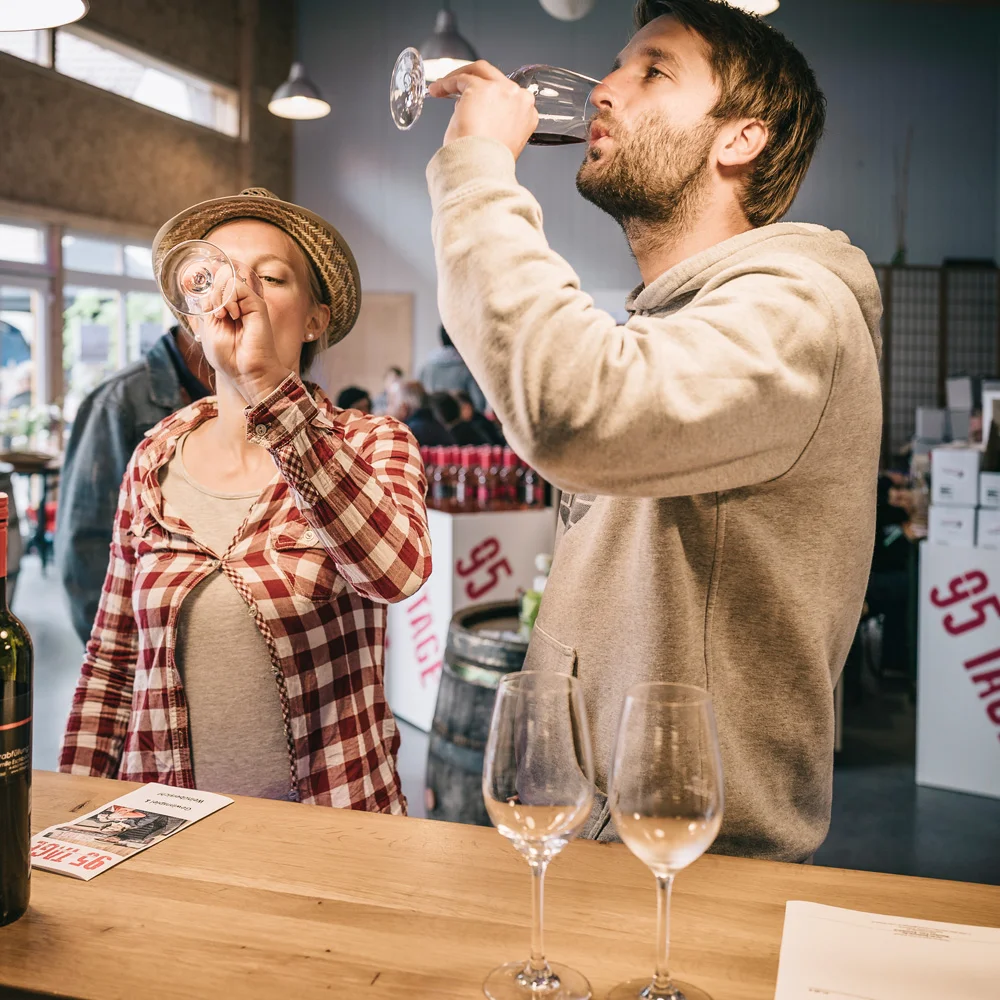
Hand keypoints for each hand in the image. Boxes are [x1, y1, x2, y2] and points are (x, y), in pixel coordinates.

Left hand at [195, 266, 290, 404]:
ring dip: (218, 296)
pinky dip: (229, 298)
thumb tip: (207, 289)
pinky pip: (237, 286)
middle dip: (211, 292)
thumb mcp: (209, 329)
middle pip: (219, 277)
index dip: (202, 285)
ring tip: (223, 315)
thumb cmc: (230, 358)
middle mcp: (238, 304)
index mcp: (225, 310)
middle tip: (216, 314)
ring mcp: (248, 303)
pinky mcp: (256, 304)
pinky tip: (233, 315)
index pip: (212, 284)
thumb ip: (208, 308)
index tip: (199, 297)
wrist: (248, 372)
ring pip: (226, 279)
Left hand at [429, 60, 537, 159]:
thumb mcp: (502, 142)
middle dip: (474, 80)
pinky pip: (461, 79)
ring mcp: (501, 90)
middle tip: (457, 88)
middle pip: (495, 78)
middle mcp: (519, 98)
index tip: (474, 103)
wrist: (482, 168)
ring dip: (459, 77)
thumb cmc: (489, 163)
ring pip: (479, 71)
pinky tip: (438, 90)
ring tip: (442, 88)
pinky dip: (447, 83)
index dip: (489, 97)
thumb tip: (478, 114)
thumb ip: (497, 124)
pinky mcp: (480, 88)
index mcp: (528, 115)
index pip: (508, 96)